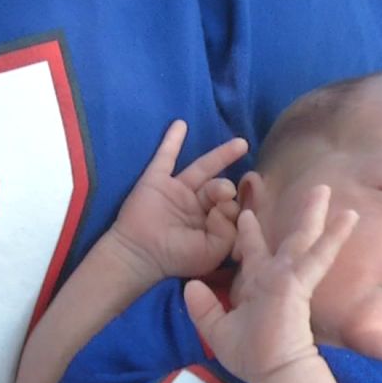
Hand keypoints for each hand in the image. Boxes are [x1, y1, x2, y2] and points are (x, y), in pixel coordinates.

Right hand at [109, 120, 247, 281]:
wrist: (140, 255)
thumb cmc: (177, 257)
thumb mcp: (212, 251)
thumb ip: (228, 230)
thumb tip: (227, 205)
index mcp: (210, 223)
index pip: (230, 208)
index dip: (231, 210)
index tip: (220, 219)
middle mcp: (196, 205)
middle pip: (219, 187)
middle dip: (225, 187)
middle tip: (225, 191)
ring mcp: (176, 191)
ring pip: (202, 168)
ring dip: (221, 155)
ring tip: (241, 145)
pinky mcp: (156, 180)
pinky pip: (165, 157)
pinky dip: (172, 140)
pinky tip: (180, 124)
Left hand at [184, 185, 356, 382]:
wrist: (271, 370)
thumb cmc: (250, 355)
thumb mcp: (217, 329)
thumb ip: (203, 307)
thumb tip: (189, 286)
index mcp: (258, 284)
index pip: (253, 252)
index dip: (248, 233)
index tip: (243, 214)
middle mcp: (276, 276)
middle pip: (285, 238)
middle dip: (293, 215)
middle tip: (302, 191)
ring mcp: (290, 277)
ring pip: (303, 239)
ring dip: (314, 214)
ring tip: (324, 189)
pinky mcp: (300, 282)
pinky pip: (318, 255)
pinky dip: (333, 236)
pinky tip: (350, 216)